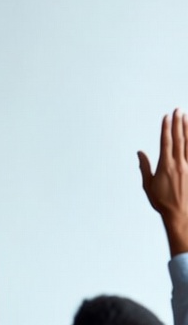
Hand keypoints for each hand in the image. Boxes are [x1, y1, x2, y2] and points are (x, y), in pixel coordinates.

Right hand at [138, 109, 187, 256]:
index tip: (166, 116)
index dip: (166, 128)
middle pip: (179, 139)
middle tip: (178, 110)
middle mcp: (179, 164)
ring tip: (187, 117)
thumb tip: (140, 153)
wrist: (181, 214)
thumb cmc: (162, 202)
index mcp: (166, 166)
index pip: (166, 142)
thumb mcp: (149, 185)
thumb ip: (145, 167)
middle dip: (178, 123)